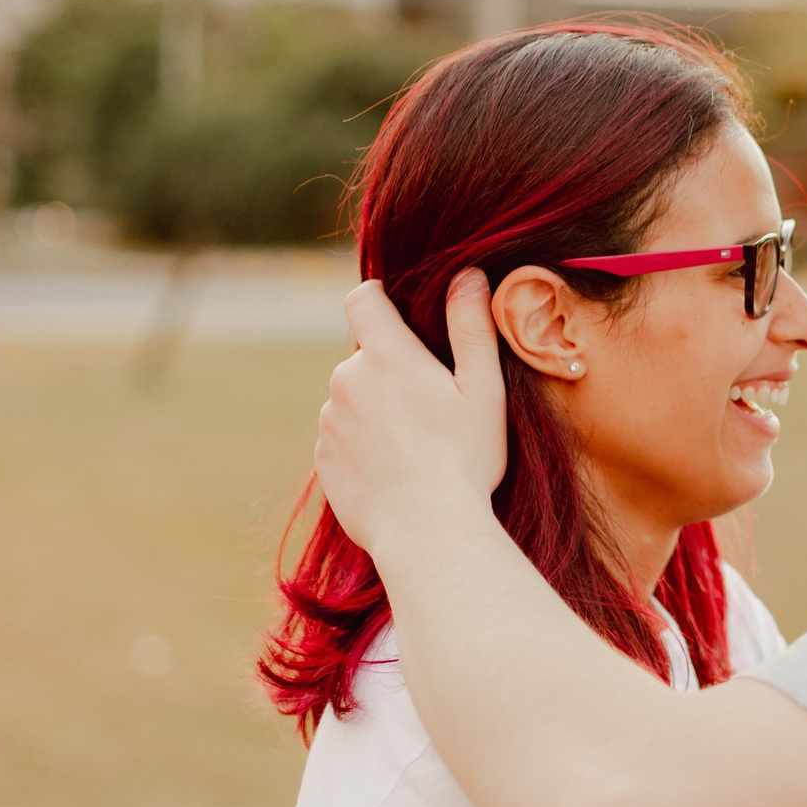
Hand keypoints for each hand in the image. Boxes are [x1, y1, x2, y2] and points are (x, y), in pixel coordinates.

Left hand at [314, 272, 509, 556]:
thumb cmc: (464, 459)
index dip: (378, 297)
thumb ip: (471, 326)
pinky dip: (363, 445)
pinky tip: (396, 470)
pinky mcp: (323, 460)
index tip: (399, 313)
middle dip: (390, 369)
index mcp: (387, 356)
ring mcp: (329, 423)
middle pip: (365, 356)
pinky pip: (341, 437)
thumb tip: (467, 274)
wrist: (426, 532)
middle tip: (431, 406)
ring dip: (375, 409)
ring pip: (352, 399)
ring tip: (415, 446)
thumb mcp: (483, 389)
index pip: (362, 299)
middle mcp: (347, 381)